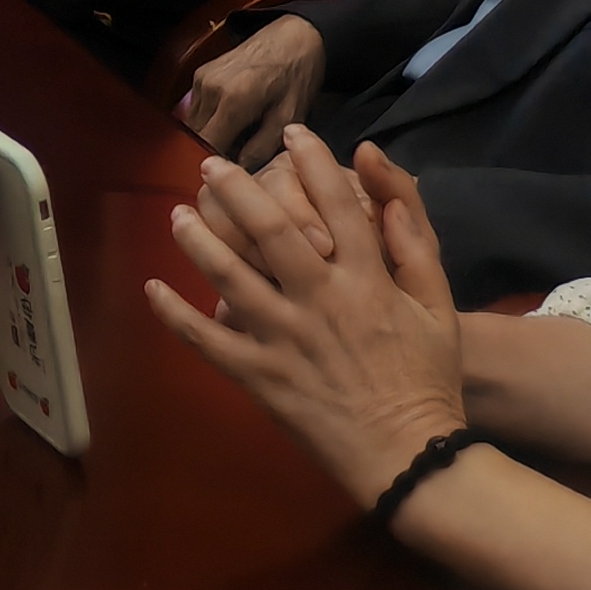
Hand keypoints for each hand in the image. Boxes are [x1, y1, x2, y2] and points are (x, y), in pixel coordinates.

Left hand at [145, 132, 467, 508]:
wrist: (411, 455)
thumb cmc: (428, 378)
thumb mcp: (438, 305)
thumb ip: (413, 241)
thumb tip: (383, 180)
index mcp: (367, 280)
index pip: (336, 203)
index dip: (312, 162)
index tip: (290, 134)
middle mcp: (321, 300)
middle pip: (270, 229)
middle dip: (237, 189)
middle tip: (212, 165)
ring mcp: (285, 338)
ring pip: (230, 275)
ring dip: (199, 239)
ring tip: (178, 212)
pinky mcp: (260, 375)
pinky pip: (208, 340)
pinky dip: (175, 315)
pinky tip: (152, 288)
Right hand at [177, 14, 326, 162]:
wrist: (294, 37)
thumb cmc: (297, 76)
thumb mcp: (289, 116)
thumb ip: (263, 147)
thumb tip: (241, 170)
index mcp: (234, 99)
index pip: (209, 145)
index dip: (220, 165)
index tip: (236, 176)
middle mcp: (210, 87)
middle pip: (197, 135)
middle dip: (214, 152)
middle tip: (237, 162)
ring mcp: (201, 78)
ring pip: (193, 124)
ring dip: (209, 137)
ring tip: (236, 142)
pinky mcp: (199, 73)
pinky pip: (195, 109)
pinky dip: (208, 122)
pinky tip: (231, 124)